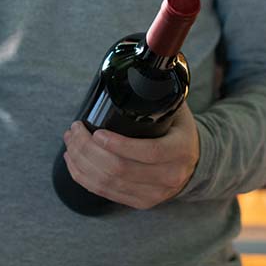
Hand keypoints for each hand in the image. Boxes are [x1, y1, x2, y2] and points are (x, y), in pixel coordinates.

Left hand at [61, 102, 199, 209]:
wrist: (195, 161)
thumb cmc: (178, 129)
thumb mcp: (177, 109)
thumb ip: (159, 91)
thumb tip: (139, 64)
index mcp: (180, 151)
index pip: (148, 152)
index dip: (118, 144)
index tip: (96, 132)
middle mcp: (169, 177)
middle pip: (119, 169)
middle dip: (88, 150)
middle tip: (74, 130)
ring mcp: (154, 194)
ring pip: (108, 183)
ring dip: (81, 163)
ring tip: (70, 142)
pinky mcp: (140, 202)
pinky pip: (105, 194)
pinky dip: (84, 177)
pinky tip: (73, 162)